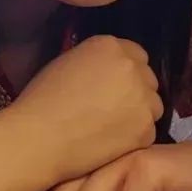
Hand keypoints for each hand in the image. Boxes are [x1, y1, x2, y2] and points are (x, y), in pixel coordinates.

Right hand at [10, 35, 163, 183]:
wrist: (39, 138)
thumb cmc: (41, 100)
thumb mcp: (67, 63)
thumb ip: (95, 61)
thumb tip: (107, 72)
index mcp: (110, 46)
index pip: (136, 54)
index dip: (125, 72)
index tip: (114, 87)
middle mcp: (132, 67)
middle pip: (148, 79)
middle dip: (135, 92)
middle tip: (112, 110)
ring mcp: (143, 98)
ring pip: (152, 106)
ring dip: (138, 114)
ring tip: (111, 128)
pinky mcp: (146, 129)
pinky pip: (147, 132)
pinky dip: (133, 139)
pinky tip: (110, 144)